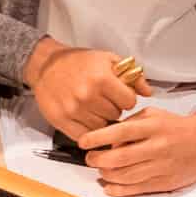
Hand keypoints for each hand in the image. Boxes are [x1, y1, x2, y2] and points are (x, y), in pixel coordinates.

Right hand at [26, 42, 151, 140]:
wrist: (46, 66)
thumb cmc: (79, 62)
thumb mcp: (108, 60)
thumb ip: (132, 76)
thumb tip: (149, 92)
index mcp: (102, 79)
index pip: (129, 102)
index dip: (126, 98)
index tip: (119, 95)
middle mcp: (88, 96)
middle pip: (116, 115)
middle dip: (113, 108)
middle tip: (103, 100)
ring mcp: (74, 110)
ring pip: (102, 128)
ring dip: (101, 120)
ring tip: (93, 107)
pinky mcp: (61, 121)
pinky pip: (84, 136)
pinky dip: (88, 130)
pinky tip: (85, 118)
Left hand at [80, 100, 195, 196]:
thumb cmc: (175, 126)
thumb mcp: (153, 115)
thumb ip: (130, 124)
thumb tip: (107, 139)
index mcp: (153, 126)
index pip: (120, 132)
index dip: (97, 137)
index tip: (83, 141)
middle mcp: (157, 147)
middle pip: (119, 158)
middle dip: (98, 160)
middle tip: (90, 158)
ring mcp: (161, 166)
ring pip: (126, 176)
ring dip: (107, 175)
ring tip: (102, 170)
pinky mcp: (164, 182)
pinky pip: (137, 189)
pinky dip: (119, 190)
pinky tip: (110, 186)